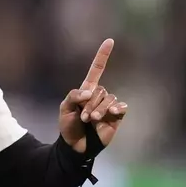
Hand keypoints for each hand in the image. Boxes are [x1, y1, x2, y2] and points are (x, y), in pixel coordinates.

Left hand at [58, 39, 127, 153]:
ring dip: (99, 110)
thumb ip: (73, 96)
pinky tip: (112, 114)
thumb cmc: (68, 126)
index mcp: (86, 90)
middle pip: (100, 90)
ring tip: (92, 121)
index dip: (103, 55)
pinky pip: (121, 107)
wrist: (76, 146)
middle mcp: (99, 95)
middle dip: (90, 104)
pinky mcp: (117, 117)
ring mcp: (109, 106)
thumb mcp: (64, 108)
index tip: (110, 40)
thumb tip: (89, 92)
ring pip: (109, 99)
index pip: (97, 69)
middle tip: (84, 117)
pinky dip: (117, 109)